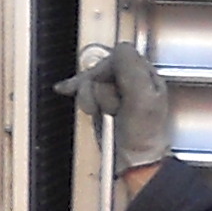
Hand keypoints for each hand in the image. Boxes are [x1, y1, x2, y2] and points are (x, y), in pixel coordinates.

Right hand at [59, 42, 175, 175]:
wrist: (132, 162)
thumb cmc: (143, 135)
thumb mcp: (142, 98)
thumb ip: (132, 70)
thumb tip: (119, 48)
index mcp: (145, 75)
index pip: (118, 56)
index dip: (108, 69)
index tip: (104, 83)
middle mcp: (131, 81)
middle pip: (101, 67)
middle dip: (97, 86)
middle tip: (105, 104)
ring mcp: (115, 93)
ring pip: (90, 80)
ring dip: (90, 97)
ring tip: (101, 112)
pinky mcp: (102, 104)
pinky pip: (84, 90)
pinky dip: (77, 92)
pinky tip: (66, 89)